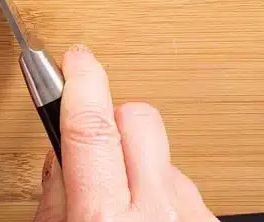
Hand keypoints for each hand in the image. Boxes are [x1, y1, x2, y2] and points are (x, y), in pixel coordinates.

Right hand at [32, 47, 217, 221]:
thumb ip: (54, 201)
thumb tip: (60, 156)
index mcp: (106, 220)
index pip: (92, 126)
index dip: (81, 82)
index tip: (76, 59)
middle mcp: (157, 212)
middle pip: (139, 119)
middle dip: (113, 120)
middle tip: (93, 149)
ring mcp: (191, 215)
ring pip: (163, 155)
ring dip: (139, 167)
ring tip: (123, 205)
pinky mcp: (210, 220)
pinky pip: (184, 186)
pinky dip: (163, 196)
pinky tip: (148, 219)